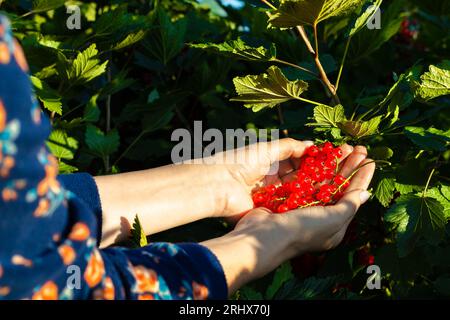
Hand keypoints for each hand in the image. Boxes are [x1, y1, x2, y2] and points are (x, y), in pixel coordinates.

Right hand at [203, 146, 374, 293]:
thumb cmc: (302, 230)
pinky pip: (305, 180)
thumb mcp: (333, 220)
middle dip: (349, 167)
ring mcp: (303, 207)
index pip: (353, 197)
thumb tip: (365, 194)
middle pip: (339, 186)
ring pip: (323, 180)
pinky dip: (313, 168)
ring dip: (333, 164)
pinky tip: (319, 156)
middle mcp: (320, 217)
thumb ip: (349, 205)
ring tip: (343, 147)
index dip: (361, 177)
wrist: (263, 236)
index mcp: (334, 226)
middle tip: (358, 148)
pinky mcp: (288, 199)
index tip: (369, 160)